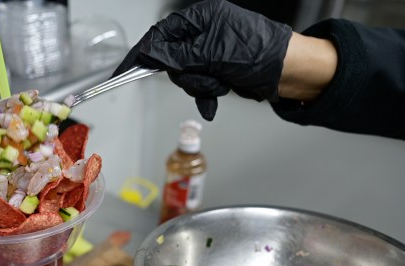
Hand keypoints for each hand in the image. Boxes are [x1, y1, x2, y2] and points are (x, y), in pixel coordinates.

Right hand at [112, 0, 291, 119]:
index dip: (142, 54)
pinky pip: (198, 84)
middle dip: (187, 74)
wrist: (287, 72)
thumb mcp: (211, 52)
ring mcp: (210, 51)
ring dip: (200, 85)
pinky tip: (215, 99)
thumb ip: (176, 54)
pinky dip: (205, 94)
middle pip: (171, 59)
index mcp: (201, 18)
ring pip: (185, 75)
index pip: (161, 35)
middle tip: (205, 76)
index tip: (125, 71)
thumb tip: (149, 53)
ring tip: (220, 84)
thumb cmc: (258, 53)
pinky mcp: (216, 68)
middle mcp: (203, 32)